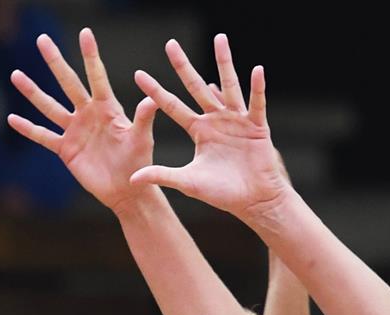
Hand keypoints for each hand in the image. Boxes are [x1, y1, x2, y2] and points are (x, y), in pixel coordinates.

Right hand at [8, 28, 158, 213]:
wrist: (127, 190)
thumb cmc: (139, 162)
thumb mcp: (142, 140)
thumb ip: (143, 119)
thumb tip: (151, 100)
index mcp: (107, 108)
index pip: (97, 77)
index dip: (90, 56)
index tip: (85, 33)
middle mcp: (88, 114)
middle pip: (68, 83)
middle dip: (55, 62)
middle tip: (42, 39)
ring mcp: (74, 130)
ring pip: (50, 107)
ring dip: (33, 92)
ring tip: (16, 75)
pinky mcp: (66, 149)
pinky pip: (43, 136)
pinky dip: (28, 128)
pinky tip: (12, 118)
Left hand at [130, 34, 291, 222]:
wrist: (252, 201)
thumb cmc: (221, 193)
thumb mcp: (187, 182)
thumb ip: (162, 175)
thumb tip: (132, 179)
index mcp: (198, 130)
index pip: (172, 106)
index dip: (156, 92)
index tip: (138, 75)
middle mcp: (215, 120)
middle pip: (196, 87)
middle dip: (182, 66)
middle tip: (169, 44)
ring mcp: (236, 120)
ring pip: (229, 86)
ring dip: (224, 62)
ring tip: (219, 38)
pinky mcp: (257, 126)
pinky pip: (256, 104)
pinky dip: (257, 88)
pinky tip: (257, 70)